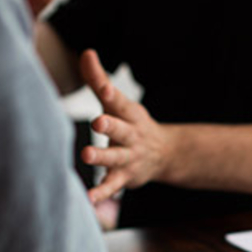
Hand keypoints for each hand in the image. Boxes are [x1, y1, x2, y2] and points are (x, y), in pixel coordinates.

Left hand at [79, 50, 171, 203]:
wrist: (164, 155)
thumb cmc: (131, 124)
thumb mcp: (118, 103)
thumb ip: (98, 80)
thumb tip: (87, 52)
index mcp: (129, 114)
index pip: (119, 102)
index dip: (111, 93)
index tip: (104, 88)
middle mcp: (131, 135)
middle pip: (120, 129)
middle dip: (110, 125)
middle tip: (98, 121)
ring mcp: (129, 157)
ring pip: (115, 157)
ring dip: (102, 157)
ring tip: (87, 155)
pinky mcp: (125, 177)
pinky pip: (112, 186)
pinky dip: (101, 193)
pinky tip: (88, 198)